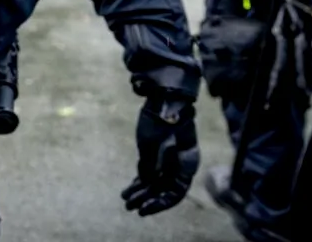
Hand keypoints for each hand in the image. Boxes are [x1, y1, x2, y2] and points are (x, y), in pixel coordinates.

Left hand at [121, 95, 198, 215]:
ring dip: (139, 193)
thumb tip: (148, 180)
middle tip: (130, 207)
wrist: (164, 101)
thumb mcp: (158, 143)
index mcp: (186, 166)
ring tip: (125, 201)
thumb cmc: (165, 121)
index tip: (144, 209)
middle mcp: (177, 167)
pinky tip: (128, 191)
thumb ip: (154, 164)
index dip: (160, 203)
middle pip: (162, 190)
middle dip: (146, 199)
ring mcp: (165, 162)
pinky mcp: (153, 155)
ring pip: (153, 184)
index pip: (175, 193)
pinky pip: (146, 174)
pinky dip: (137, 183)